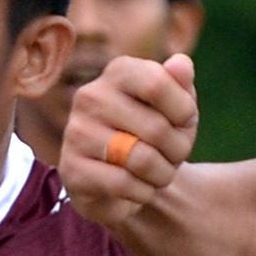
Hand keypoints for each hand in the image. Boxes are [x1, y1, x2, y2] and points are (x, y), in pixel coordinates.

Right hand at [59, 53, 198, 227]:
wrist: (122, 183)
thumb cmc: (154, 137)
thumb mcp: (177, 109)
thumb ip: (181, 84)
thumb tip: (181, 63)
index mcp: (119, 72)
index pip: (157, 84)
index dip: (183, 111)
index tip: (184, 122)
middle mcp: (91, 96)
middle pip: (156, 128)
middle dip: (178, 150)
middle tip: (173, 156)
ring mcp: (76, 132)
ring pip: (142, 160)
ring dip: (163, 174)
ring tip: (158, 174)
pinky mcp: (71, 168)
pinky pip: (123, 184)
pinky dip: (142, 192)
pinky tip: (139, 188)